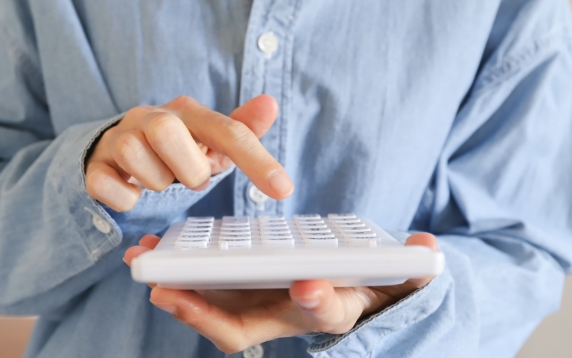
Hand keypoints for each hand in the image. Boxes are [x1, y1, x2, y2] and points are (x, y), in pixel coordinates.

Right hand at [85, 95, 293, 211]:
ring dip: (156, 181)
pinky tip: (132, 192)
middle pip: (167, 131)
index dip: (256, 159)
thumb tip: (271, 103)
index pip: (227, 130)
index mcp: (187, 112)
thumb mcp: (211, 140)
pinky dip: (125, 198)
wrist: (119, 150)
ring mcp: (119, 139)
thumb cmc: (177, 149)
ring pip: (135, 156)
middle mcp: (150, 117)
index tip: (283, 189)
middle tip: (190, 178)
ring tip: (161, 179)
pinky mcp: (95, 166)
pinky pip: (106, 184)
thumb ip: (242, 128)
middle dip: (187, 168)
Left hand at [124, 233, 437, 352]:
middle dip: (203, 310)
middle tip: (166, 287)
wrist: (353, 288)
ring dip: (178, 288)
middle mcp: (288, 314)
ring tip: (143, 260)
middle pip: (242, 323)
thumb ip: (413, 265)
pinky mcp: (244, 285)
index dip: (317, 304)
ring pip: (214, 305)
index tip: (308, 287)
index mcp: (331, 310)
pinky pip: (207, 285)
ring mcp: (262, 302)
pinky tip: (156, 249)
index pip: (324, 315)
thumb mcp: (399, 276)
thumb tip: (428, 249)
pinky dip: (180, 272)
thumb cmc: (374, 284)